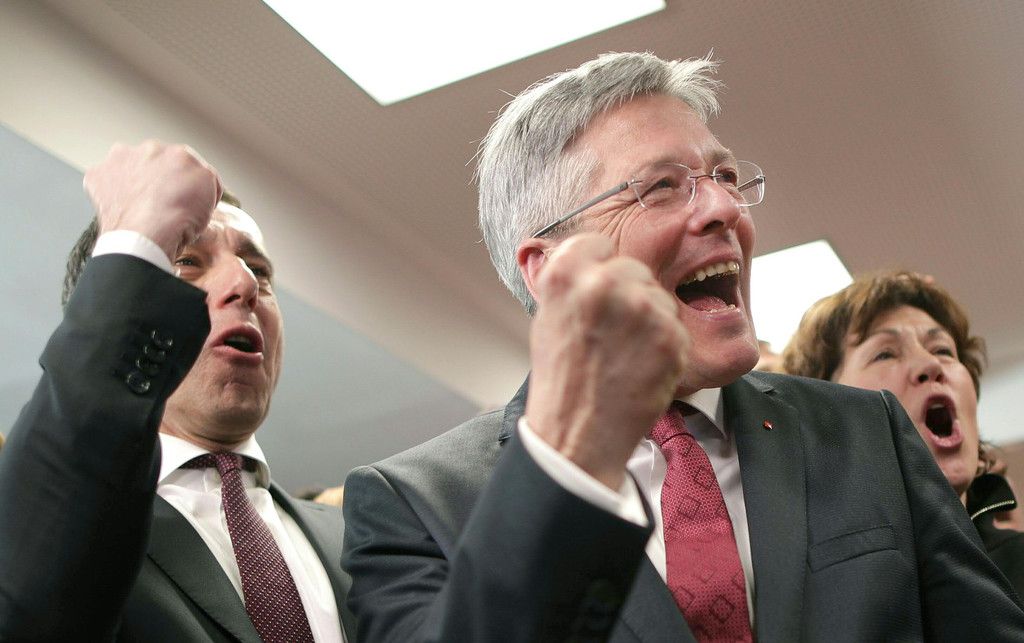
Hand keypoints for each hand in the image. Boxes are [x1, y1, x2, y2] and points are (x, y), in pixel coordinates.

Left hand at [83, 141, 222, 261]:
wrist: (147, 236)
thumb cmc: (179, 220)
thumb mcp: (213, 195)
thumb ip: (207, 177)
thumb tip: (199, 177)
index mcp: (180, 153)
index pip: (186, 164)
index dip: (186, 183)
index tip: (184, 198)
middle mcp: (149, 149)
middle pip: (156, 162)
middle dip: (158, 177)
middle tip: (162, 203)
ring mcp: (120, 160)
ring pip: (129, 168)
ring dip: (134, 180)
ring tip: (141, 207)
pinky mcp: (97, 176)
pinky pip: (104, 181)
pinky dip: (110, 192)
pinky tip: (122, 208)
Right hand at [524, 234, 689, 488]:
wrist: (577, 436)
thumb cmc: (561, 379)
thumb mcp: (548, 317)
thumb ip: (573, 282)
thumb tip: (596, 258)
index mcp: (565, 274)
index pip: (597, 244)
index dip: (599, 269)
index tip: (598, 294)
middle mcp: (603, 283)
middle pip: (633, 268)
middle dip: (629, 295)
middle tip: (613, 334)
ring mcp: (640, 308)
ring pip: (659, 298)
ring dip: (650, 321)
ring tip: (624, 355)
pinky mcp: (670, 335)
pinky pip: (675, 327)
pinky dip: (665, 346)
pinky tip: (641, 368)